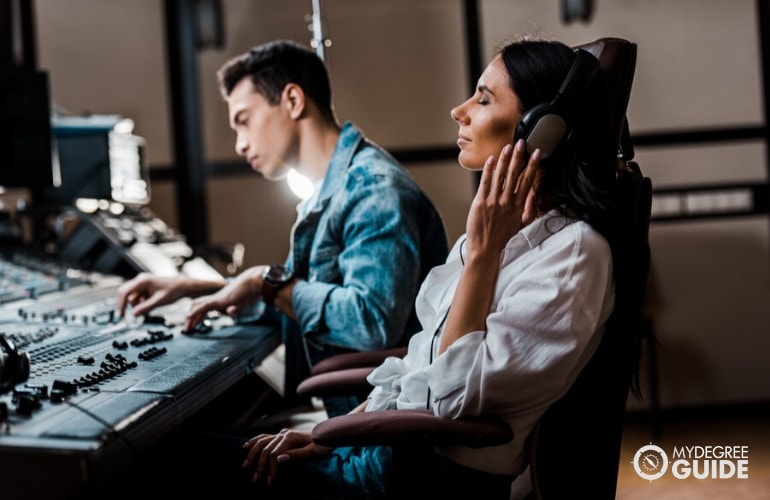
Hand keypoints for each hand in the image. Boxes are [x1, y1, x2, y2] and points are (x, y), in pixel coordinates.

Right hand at [116, 273, 187, 316]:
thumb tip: (133, 314)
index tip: (122, 315)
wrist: (182, 287)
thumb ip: (146, 308)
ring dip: (137, 305)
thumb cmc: (173, 291)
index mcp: (143, 281)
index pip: (125, 292)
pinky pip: (138, 298)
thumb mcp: (159, 301)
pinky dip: (141, 304)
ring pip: (132, 298)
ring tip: (150, 308)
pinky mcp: (144, 289)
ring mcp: (142, 285)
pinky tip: (151, 305)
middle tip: (130, 316)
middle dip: (127, 305)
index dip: (121, 304)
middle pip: (125, 293)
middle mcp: (140, 281)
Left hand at [184, 265, 266, 330]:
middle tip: (188, 328)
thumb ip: (236, 308)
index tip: (195, 323)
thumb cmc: (252, 291)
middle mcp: (218, 297)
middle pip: (198, 304)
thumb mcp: (243, 303)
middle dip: (192, 316)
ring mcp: (218, 298)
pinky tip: (189, 317)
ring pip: (198, 305)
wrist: (256, 281)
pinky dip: (195, 312)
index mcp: (222, 298)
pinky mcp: (220, 300)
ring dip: (191, 316)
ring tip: (187, 327)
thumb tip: (230, 312)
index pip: (206, 305)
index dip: (199, 313)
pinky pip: (204, 306)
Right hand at [241, 428, 331, 485]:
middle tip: (254, 480)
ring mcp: (282, 434)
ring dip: (252, 454)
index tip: (269, 483)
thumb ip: (297, 455)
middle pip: (265, 449)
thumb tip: (279, 459)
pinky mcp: (282, 436)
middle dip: (258, 465)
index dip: (270, 469)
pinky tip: (245, 447)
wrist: (329, 434)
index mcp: (290, 438)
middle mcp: (283, 434)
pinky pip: (264, 437)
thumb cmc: (324, 444)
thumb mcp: (314, 451)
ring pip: (261, 442)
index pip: (274, 454)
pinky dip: (253, 442)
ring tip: (244, 466)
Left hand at [464, 139, 539, 260]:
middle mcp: (507, 202)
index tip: (536, 153)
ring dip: (505, 159)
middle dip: (519, 156)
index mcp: (519, 206)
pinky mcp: (480, 202)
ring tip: (508, 147)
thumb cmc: (502, 238)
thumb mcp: (521, 225)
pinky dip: (489, 170)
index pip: (528, 180)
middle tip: (521, 143)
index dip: (532, 165)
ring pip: (501, 175)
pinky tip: (492, 160)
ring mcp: (494, 201)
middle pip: (515, 174)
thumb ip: (529, 210)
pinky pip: (485, 182)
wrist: (485, 249)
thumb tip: (533, 197)